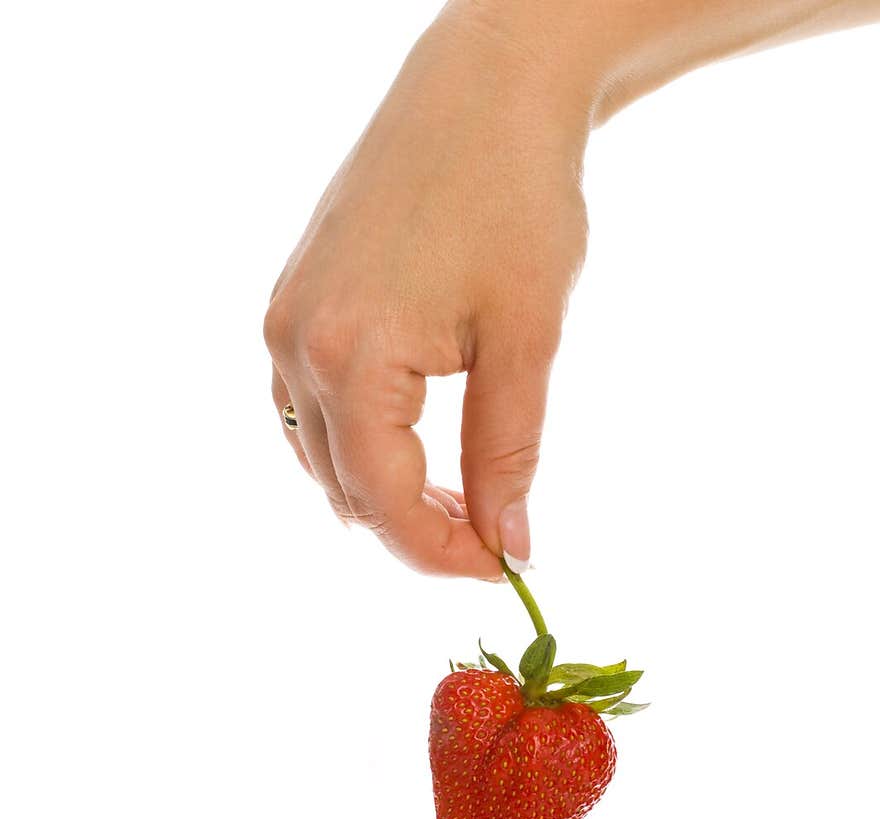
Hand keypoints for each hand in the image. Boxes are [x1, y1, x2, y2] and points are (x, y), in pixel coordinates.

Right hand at [264, 4, 587, 577]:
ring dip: (384, 493)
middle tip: (494, 537)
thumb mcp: (524, 339)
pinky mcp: (292, 301)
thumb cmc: (515, 197)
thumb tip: (510, 545)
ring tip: (461, 497)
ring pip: (320, 456)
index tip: (504, 569)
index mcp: (351, 356)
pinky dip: (356, 446)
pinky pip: (307, 408)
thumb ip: (508, 454)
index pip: (385, 503)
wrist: (482, 88)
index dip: (442, 554)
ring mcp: (285, 320)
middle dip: (417, 530)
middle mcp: (297, 344)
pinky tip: (413, 447)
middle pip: (346, 490)